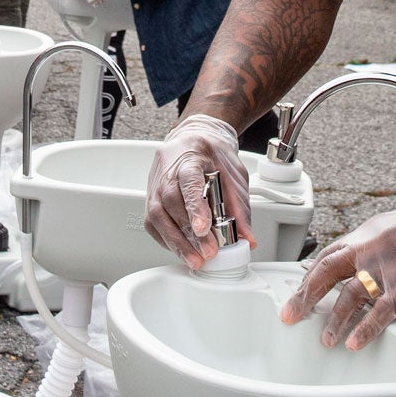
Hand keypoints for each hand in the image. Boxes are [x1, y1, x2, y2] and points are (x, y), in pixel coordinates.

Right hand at [145, 114, 254, 269]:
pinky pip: (152, 223)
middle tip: (207, 252)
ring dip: (177, 242)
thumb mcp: (234, 174)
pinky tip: (182, 249)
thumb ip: (239, 207)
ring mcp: (155, 183)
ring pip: (157, 216)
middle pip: (172, 203)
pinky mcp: (150, 197)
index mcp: (190, 157)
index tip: (202, 228)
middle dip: (189, 234)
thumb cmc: (212, 153)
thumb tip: (245, 237)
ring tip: (195, 259)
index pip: (188, 182)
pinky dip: (167, 240)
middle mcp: (167, 170)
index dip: (194, 207)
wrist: (195, 137)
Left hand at [280, 186, 395, 350]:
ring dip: (334, 319)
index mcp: (373, 229)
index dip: (313, 274)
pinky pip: (381, 310)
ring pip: (350, 294)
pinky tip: (355, 342)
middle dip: (307, 294)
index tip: (301, 289)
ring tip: (326, 339)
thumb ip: (384, 245)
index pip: (332, 252)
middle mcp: (375, 244)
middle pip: (329, 270)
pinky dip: (365, 328)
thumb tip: (370, 264)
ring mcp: (391, 264)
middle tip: (291, 314)